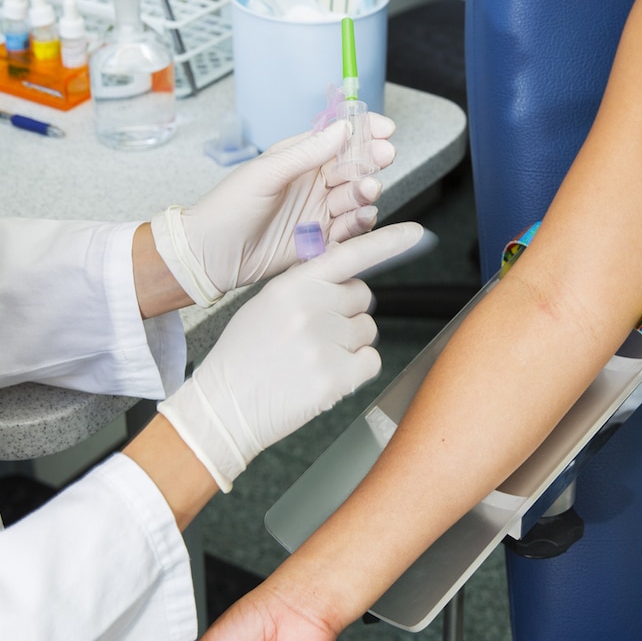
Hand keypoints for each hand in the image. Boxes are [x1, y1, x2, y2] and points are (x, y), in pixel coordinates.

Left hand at [151, 117, 395, 305]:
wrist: (211, 255)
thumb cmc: (228, 208)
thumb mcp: (266, 174)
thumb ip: (306, 153)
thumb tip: (341, 129)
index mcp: (298, 158)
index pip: (338, 138)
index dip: (363, 131)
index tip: (384, 128)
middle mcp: (312, 182)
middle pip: (353, 166)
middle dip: (372, 159)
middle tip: (385, 156)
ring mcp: (317, 211)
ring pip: (355, 197)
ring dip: (366, 191)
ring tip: (367, 190)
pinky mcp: (320, 240)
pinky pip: (349, 229)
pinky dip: (359, 222)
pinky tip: (362, 217)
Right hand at [157, 221, 423, 489]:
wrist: (224, 406)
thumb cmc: (245, 356)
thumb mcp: (267, 306)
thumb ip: (307, 287)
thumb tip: (347, 278)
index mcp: (292, 286)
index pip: (350, 255)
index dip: (387, 243)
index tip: (417, 234)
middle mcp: (310, 310)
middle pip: (363, 297)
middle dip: (347, 312)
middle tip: (316, 333)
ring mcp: (324, 344)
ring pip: (368, 331)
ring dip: (350, 343)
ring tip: (312, 357)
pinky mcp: (336, 378)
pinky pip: (371, 362)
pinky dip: (355, 370)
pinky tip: (324, 375)